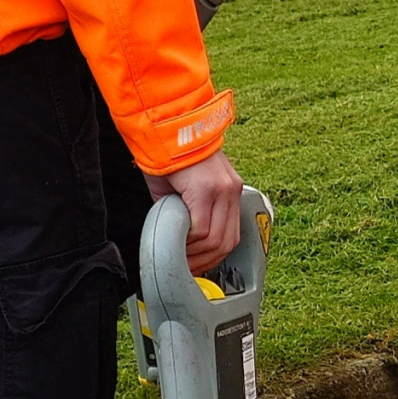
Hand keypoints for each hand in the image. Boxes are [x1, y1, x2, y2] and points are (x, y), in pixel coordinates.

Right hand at [144, 150, 243, 274]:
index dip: (214, 257)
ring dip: (195, 254)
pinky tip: (176, 239)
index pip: (231, 235)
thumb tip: (182, 241)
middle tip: (186, 266)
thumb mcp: (187, 190)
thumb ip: (191, 213)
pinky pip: (201, 228)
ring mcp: (221, 189)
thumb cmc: (171, 158)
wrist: (166, 132)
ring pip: (215, 239)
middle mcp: (231, 189)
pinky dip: (188, 241)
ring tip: (178, 254)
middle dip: (204, 262)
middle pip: (226, 241)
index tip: (197, 265)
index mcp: (229, 191)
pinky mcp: (205, 189)